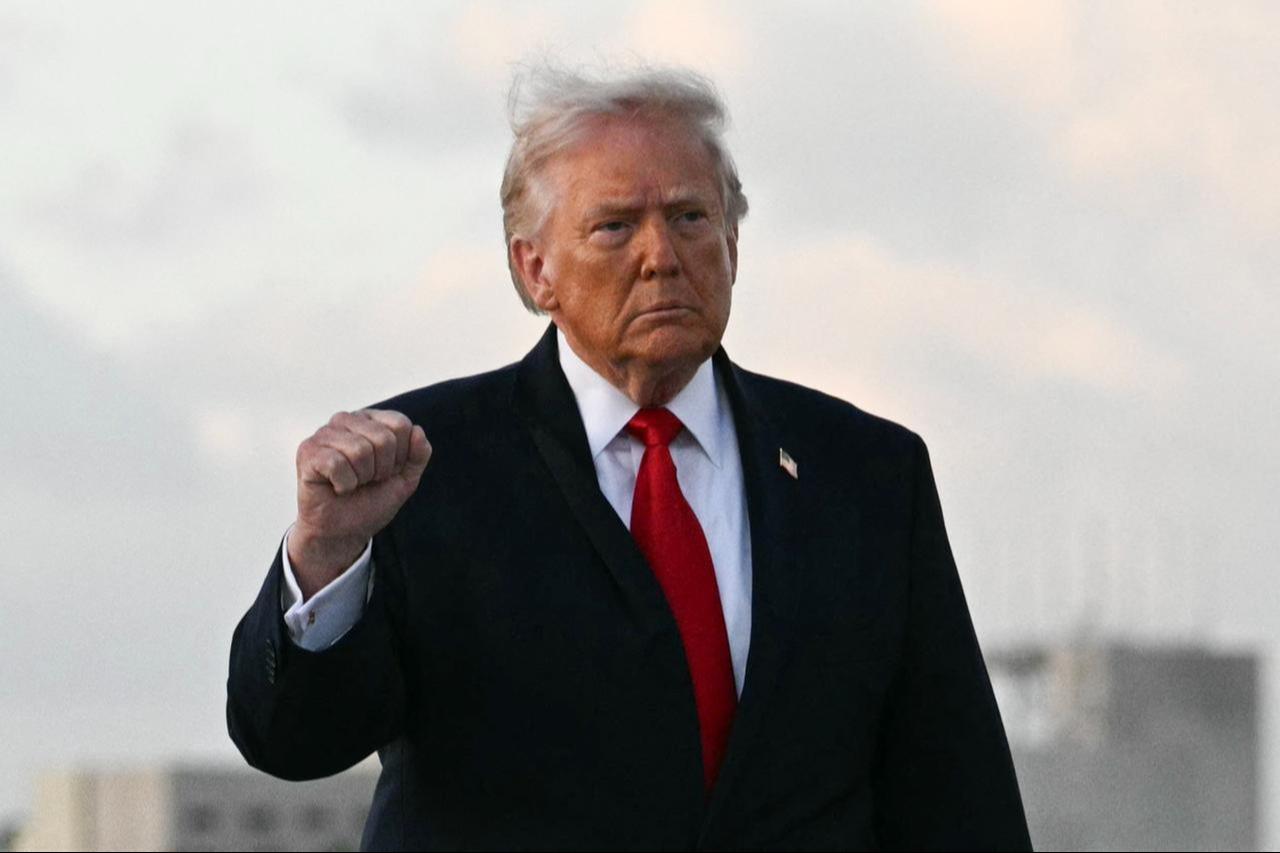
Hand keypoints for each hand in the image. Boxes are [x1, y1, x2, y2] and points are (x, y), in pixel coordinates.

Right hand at [288, 409, 430, 597]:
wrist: (344, 532)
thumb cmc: (370, 501)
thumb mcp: (405, 479)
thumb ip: (419, 454)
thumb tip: (418, 430)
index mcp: (370, 420)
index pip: (400, 424)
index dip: (400, 457)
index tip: (386, 472)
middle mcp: (346, 420)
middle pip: (383, 438)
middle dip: (381, 470)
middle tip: (366, 480)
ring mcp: (324, 434)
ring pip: (360, 450)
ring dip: (361, 478)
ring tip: (351, 483)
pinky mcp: (307, 451)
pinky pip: (336, 463)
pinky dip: (343, 484)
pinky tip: (336, 487)